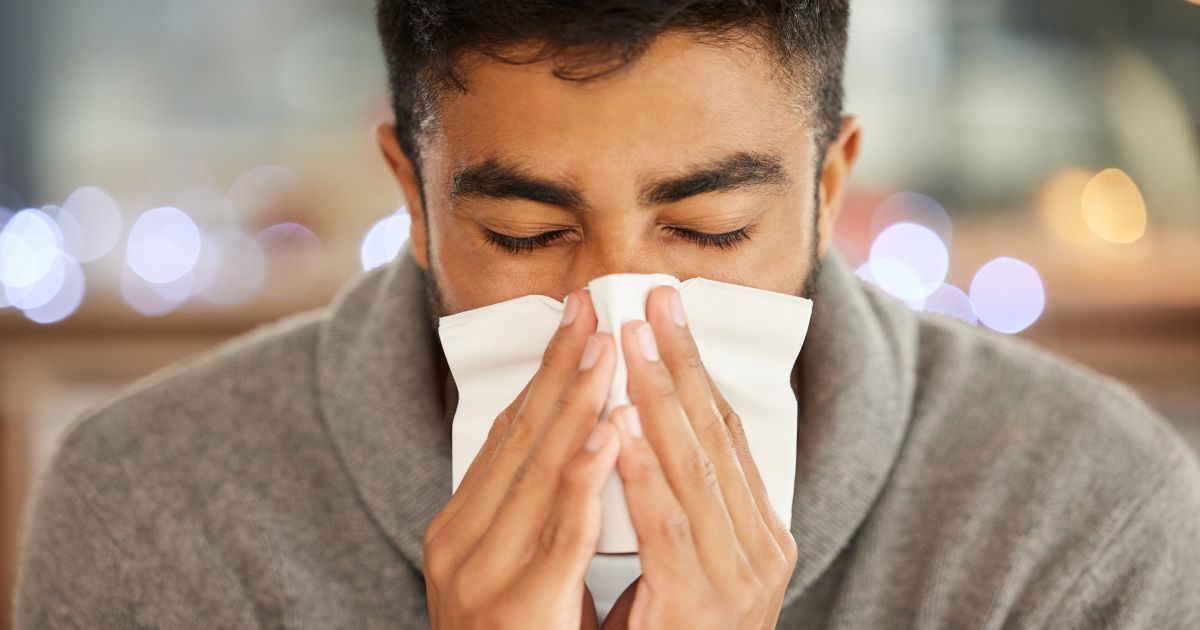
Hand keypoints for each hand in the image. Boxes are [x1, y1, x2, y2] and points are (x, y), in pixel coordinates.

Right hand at [424, 289, 619, 628]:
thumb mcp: (513, 570)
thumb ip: (533, 514)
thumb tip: (571, 447)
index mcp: (458, 529)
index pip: (506, 434)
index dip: (544, 372)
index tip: (577, 320)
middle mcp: (458, 544)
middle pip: (518, 439)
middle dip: (562, 368)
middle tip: (594, 308)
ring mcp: (480, 577)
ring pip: (536, 473)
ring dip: (576, 404)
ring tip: (608, 350)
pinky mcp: (516, 608)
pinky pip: (558, 534)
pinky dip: (583, 480)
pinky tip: (609, 436)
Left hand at [601, 286, 797, 628]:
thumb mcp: (686, 557)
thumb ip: (679, 498)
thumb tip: (647, 422)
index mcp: (761, 531)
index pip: (729, 432)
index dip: (697, 368)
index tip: (666, 313)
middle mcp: (763, 549)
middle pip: (719, 435)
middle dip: (682, 363)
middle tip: (652, 299)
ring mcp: (740, 580)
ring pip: (697, 468)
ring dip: (662, 398)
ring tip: (632, 340)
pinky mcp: (703, 606)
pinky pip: (669, 525)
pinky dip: (644, 469)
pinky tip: (621, 423)